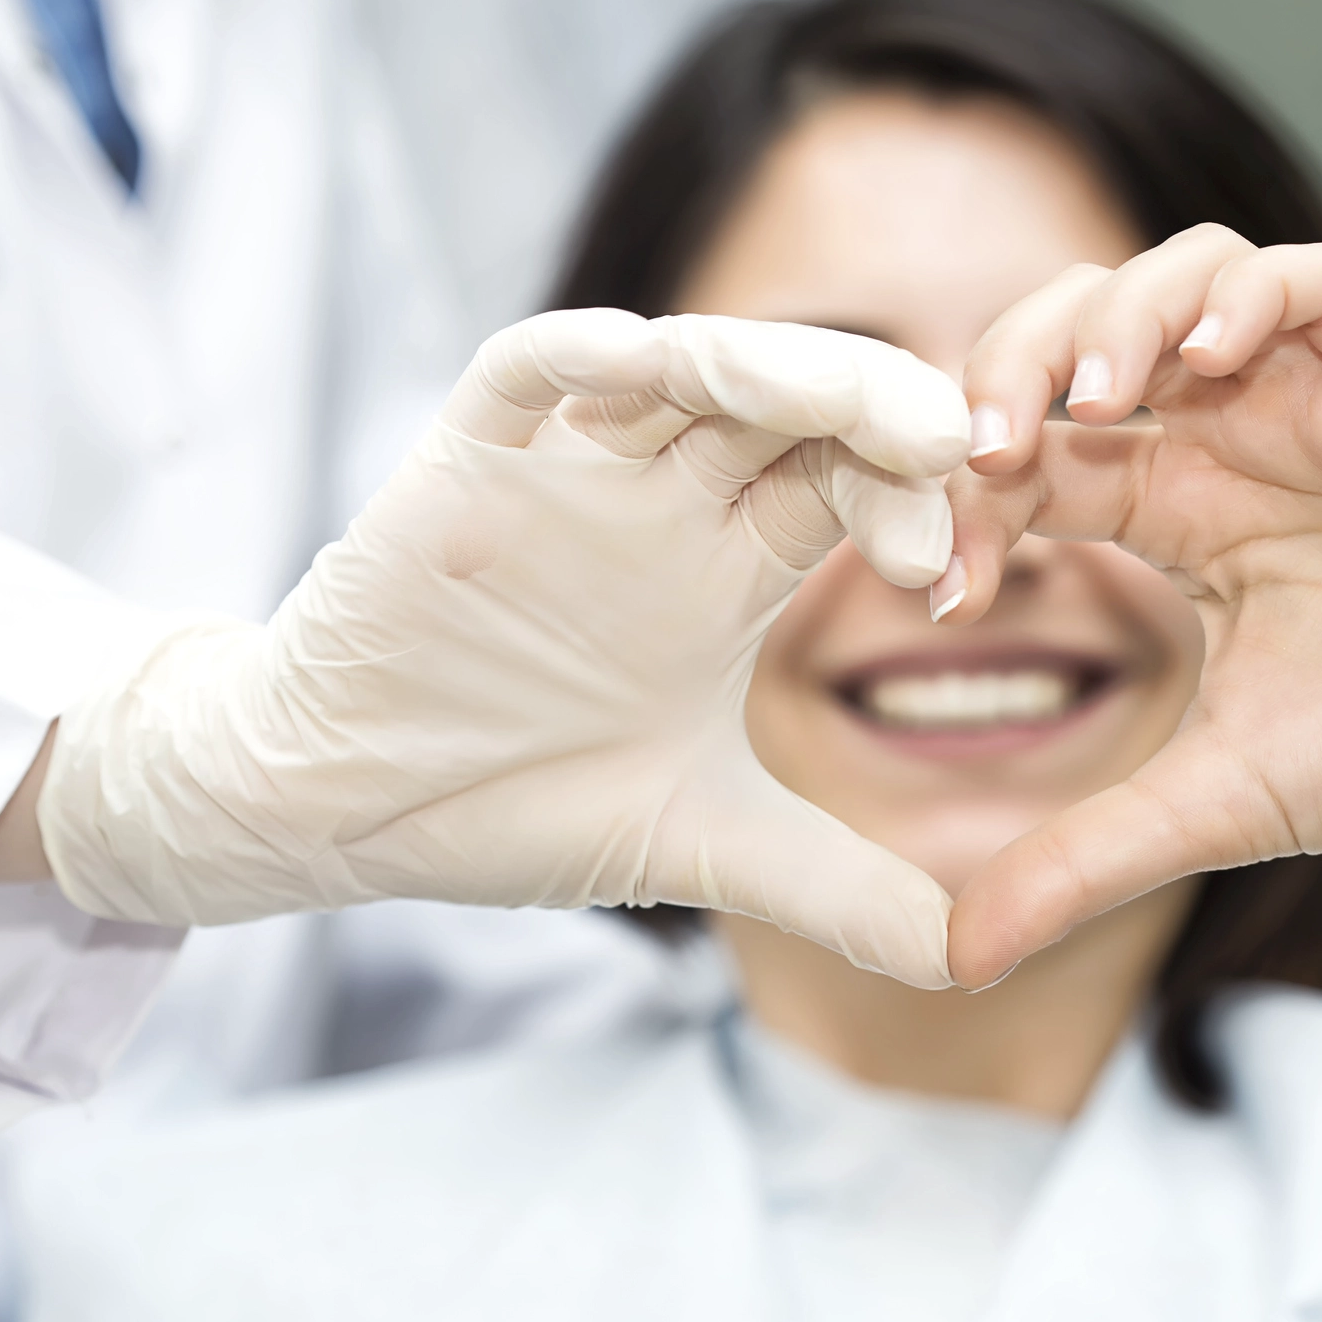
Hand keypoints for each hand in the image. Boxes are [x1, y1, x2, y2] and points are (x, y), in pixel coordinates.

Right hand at [39, 309, 969, 987]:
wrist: (347, 806)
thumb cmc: (511, 802)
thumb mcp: (701, 845)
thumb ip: (838, 890)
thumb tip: (974, 965)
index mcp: (729, 565)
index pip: (849, 486)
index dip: (912, 505)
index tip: (950, 574)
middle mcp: (663, 498)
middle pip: (791, 407)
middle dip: (873, 410)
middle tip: (949, 445)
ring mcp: (568, 469)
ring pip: (682, 368)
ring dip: (766, 366)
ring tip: (845, 400)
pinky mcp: (465, 461)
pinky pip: (526, 374)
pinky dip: (582, 357)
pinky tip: (644, 363)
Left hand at [940, 227, 1321, 988]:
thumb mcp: (1204, 809)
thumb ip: (1079, 862)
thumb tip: (957, 959)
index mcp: (1167, 511)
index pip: (1029, 454)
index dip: (966, 493)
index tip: (944, 584)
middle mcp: (1226, 440)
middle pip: (1081, 331)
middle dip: (1010, 364)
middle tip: (984, 444)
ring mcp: (1311, 403)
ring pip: (1186, 277)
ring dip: (1118, 314)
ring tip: (1090, 399)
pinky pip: (1321, 281)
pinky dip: (1251, 293)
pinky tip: (1209, 358)